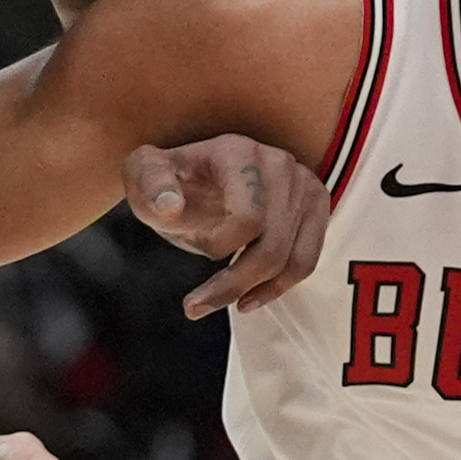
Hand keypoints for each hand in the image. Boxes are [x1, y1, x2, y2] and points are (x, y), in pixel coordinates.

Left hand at [128, 136, 326, 315]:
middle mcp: (278, 164)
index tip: (192, 248)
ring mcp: (302, 185)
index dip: (219, 246)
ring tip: (224, 305)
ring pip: (292, 260)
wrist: (197, 174)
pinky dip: (280, 286)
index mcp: (238, 152)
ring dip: (256, 291)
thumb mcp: (145, 175)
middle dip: (233, 283)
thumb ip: (150, 184)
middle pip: (272, 245)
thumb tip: (170, 207)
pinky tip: (250, 299)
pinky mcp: (315, 205)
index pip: (248, 218)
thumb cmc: (171, 180)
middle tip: (195, 307)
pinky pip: (306, 260)